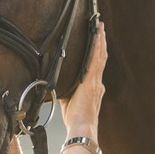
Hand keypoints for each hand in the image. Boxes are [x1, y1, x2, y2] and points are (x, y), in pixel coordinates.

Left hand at [60, 23, 106, 138]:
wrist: (82, 126)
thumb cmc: (75, 119)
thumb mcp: (68, 100)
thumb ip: (65, 89)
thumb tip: (54, 82)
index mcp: (93, 87)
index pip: (96, 66)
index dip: (97, 52)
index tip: (97, 40)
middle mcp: (97, 82)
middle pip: (101, 57)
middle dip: (101, 41)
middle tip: (100, 27)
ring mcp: (96, 81)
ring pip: (100, 55)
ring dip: (100, 40)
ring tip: (100, 27)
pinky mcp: (92, 81)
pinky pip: (96, 60)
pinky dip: (97, 47)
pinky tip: (97, 37)